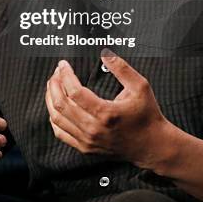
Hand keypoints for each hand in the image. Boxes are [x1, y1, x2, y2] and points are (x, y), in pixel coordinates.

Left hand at [45, 52, 169, 169]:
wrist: (152, 145)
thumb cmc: (147, 115)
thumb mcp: (140, 87)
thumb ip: (122, 68)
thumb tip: (105, 53)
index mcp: (106, 113)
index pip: (75, 92)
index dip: (65, 75)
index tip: (63, 65)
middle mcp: (94, 129)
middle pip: (61, 104)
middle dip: (54, 84)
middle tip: (56, 72)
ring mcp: (88, 141)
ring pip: (57, 119)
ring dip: (50, 99)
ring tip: (53, 85)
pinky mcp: (85, 148)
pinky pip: (60, 132)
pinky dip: (53, 117)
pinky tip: (55, 105)